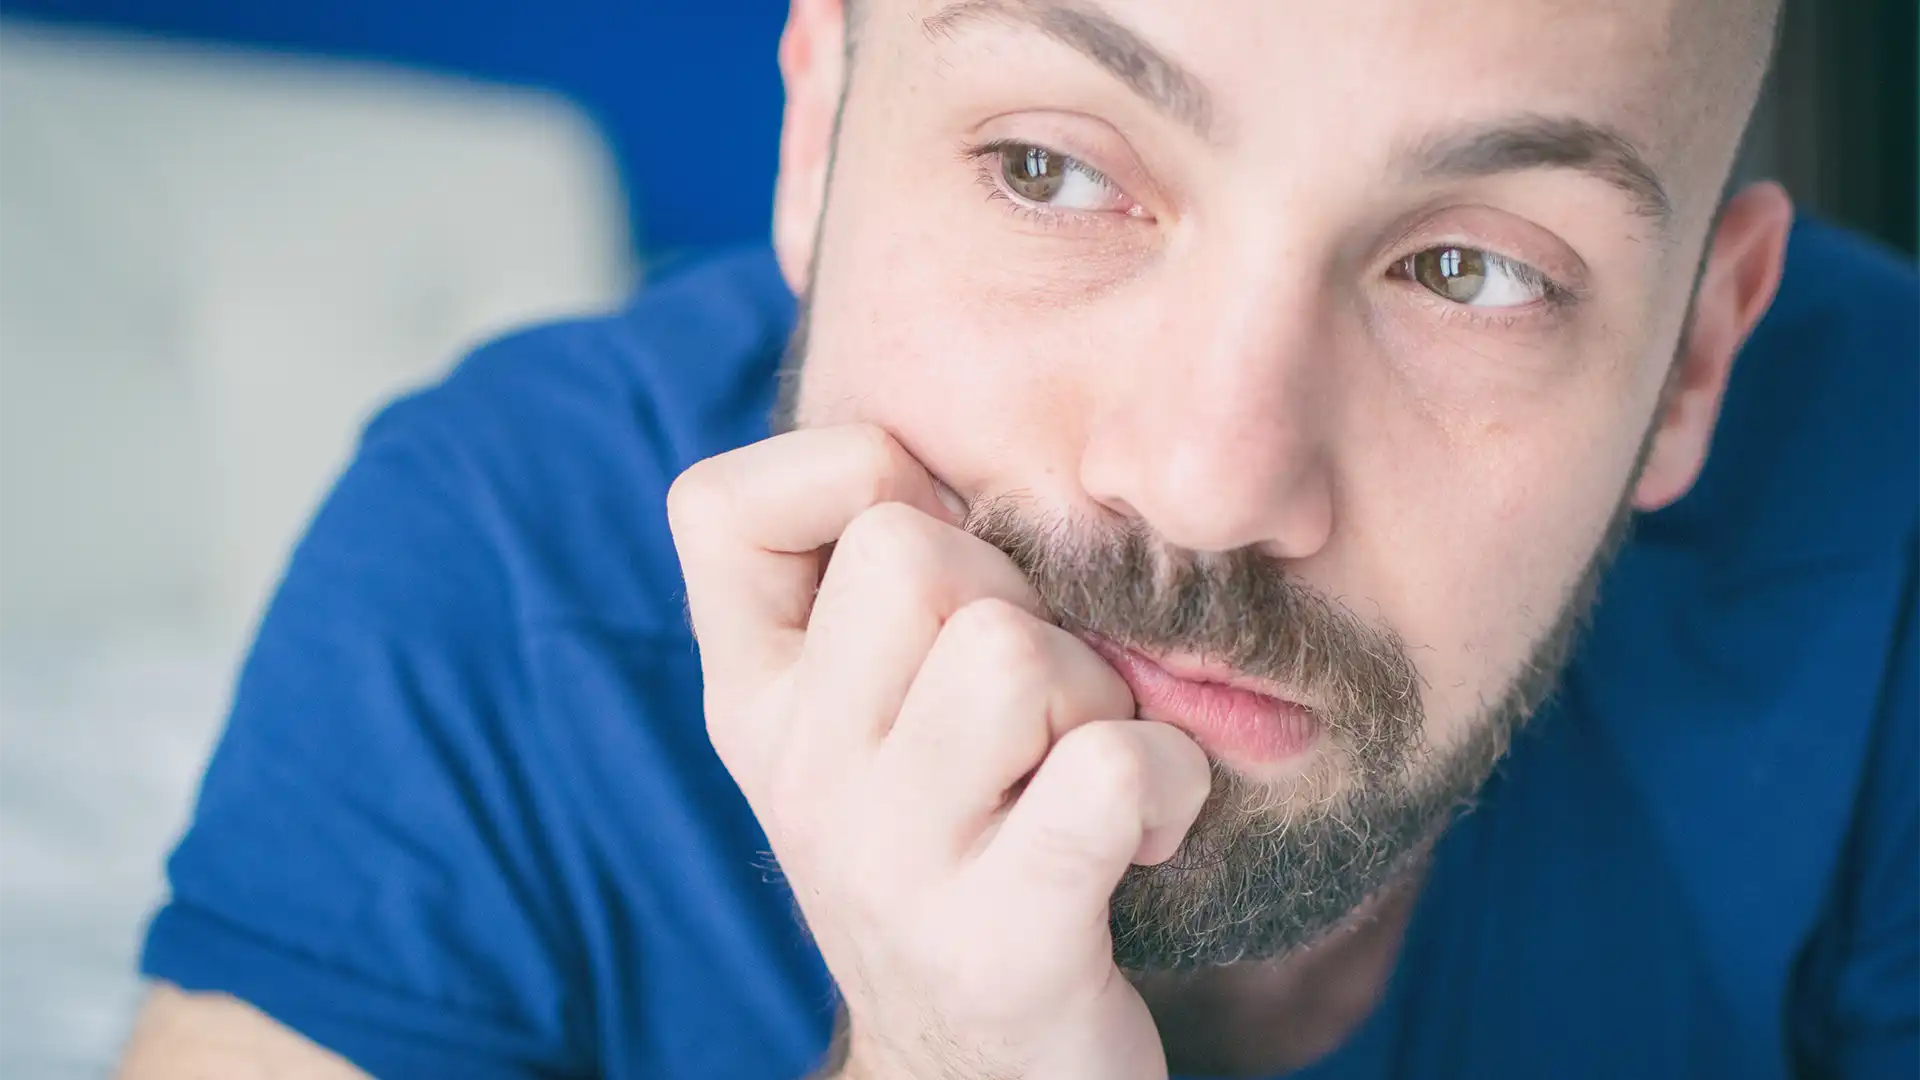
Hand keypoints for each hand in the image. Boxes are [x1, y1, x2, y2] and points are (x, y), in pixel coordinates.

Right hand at [669, 424, 1210, 1079]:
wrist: (981, 1079)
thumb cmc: (955, 852)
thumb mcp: (866, 723)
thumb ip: (867, 591)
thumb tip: (938, 446)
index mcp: (750, 705)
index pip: (716, 505)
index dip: (850, 480)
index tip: (927, 579)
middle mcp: (792, 775)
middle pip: (912, 550)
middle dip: (1014, 599)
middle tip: (1034, 705)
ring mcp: (888, 860)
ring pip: (1009, 648)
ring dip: (1093, 698)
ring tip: (1078, 775)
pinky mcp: (1003, 939)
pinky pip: (1108, 767)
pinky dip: (1165, 784)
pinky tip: (1140, 837)